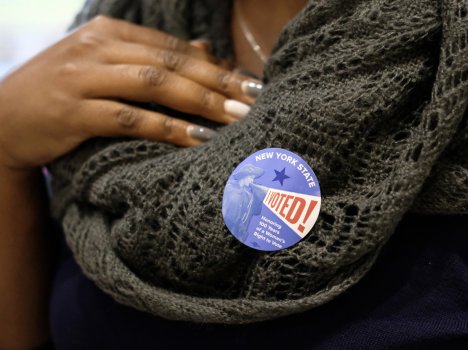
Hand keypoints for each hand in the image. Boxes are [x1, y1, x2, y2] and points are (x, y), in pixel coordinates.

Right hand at [0, 16, 262, 169]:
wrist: (3, 122)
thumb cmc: (63, 95)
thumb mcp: (106, 67)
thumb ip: (153, 58)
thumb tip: (205, 49)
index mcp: (109, 33)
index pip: (174, 48)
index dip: (216, 67)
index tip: (252, 85)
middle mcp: (96, 48)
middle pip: (171, 63)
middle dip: (218, 83)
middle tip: (255, 101)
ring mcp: (81, 77)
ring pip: (154, 84)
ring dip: (200, 103)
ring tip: (237, 120)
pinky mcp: (72, 111)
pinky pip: (129, 118)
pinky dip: (167, 128)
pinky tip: (197, 139)